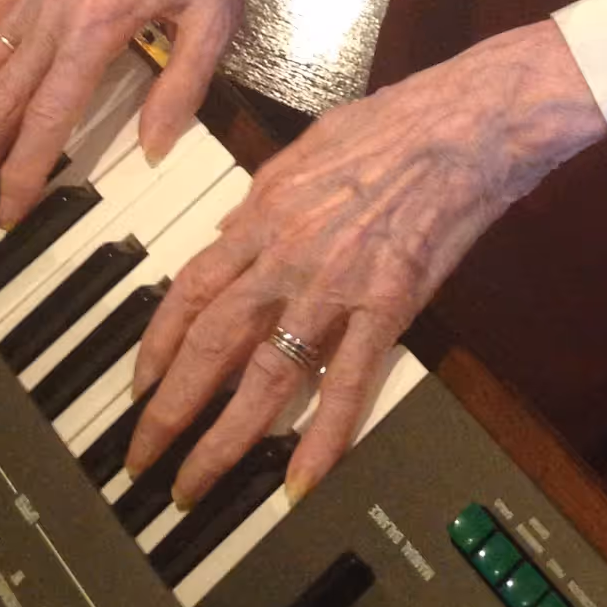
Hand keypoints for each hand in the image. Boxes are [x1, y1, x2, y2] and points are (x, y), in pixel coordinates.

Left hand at [125, 22, 606, 507]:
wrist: (467, 122)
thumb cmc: (396, 121)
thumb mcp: (310, 146)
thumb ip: (263, 198)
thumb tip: (229, 234)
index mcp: (265, 211)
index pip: (190, 291)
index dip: (156, 346)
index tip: (140, 387)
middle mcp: (287, 254)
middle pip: (211, 344)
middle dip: (169, 410)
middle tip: (141, 458)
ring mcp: (336, 284)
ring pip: (266, 375)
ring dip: (223, 439)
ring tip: (194, 485)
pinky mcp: (388, 305)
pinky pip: (348, 383)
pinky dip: (323, 438)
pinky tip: (300, 482)